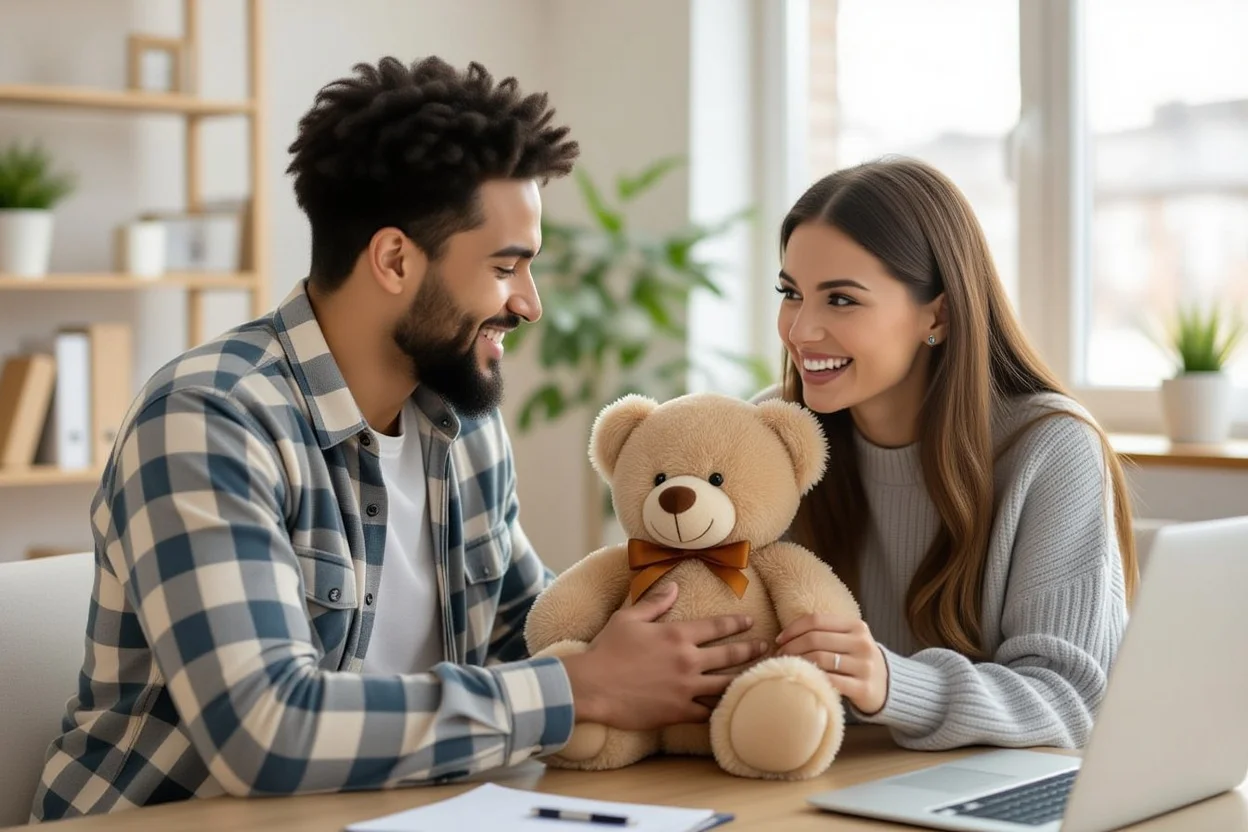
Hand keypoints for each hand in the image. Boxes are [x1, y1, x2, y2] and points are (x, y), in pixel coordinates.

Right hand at [561, 583, 767, 730]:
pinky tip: (732, 708)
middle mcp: (687, 660)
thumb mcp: (628, 618)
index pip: (716, 626)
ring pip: (725, 683)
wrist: (591, 686)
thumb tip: (674, 586)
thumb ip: (655, 602)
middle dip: (751, 650)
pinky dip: (721, 709)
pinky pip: (708, 711)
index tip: (749, 622)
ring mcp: (685, 688)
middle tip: (765, 647)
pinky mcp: (678, 711)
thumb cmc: (606, 649)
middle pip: (729, 655)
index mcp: (677, 634)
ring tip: (759, 676)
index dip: (736, 624)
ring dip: (744, 679)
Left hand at [775, 613, 888, 715]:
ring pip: (819, 659)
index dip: (793, 628)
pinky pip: (830, 681)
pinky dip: (812, 680)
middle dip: (791, 647)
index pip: (816, 620)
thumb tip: (785, 635)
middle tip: (779, 656)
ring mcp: (864, 666)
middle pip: (815, 639)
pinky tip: (803, 682)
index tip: (779, 639)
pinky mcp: (863, 687)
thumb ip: (826, 633)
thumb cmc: (857, 661)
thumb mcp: (848, 640)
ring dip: (797, 664)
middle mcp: (862, 643)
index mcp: (857, 626)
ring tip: (787, 668)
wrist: (887, 686)